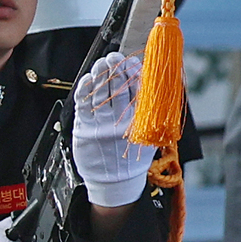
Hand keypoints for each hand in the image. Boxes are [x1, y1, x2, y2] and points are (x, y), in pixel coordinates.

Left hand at [72, 52, 155, 207]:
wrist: (113, 184)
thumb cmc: (131, 159)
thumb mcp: (148, 139)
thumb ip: (152, 115)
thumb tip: (156, 87)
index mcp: (138, 124)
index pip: (138, 91)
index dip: (134, 73)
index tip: (132, 62)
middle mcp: (120, 123)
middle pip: (118, 88)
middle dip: (116, 68)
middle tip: (114, 57)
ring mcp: (101, 125)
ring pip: (101, 93)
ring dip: (102, 74)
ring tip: (103, 62)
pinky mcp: (85, 129)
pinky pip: (84, 103)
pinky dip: (86, 88)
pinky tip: (89, 78)